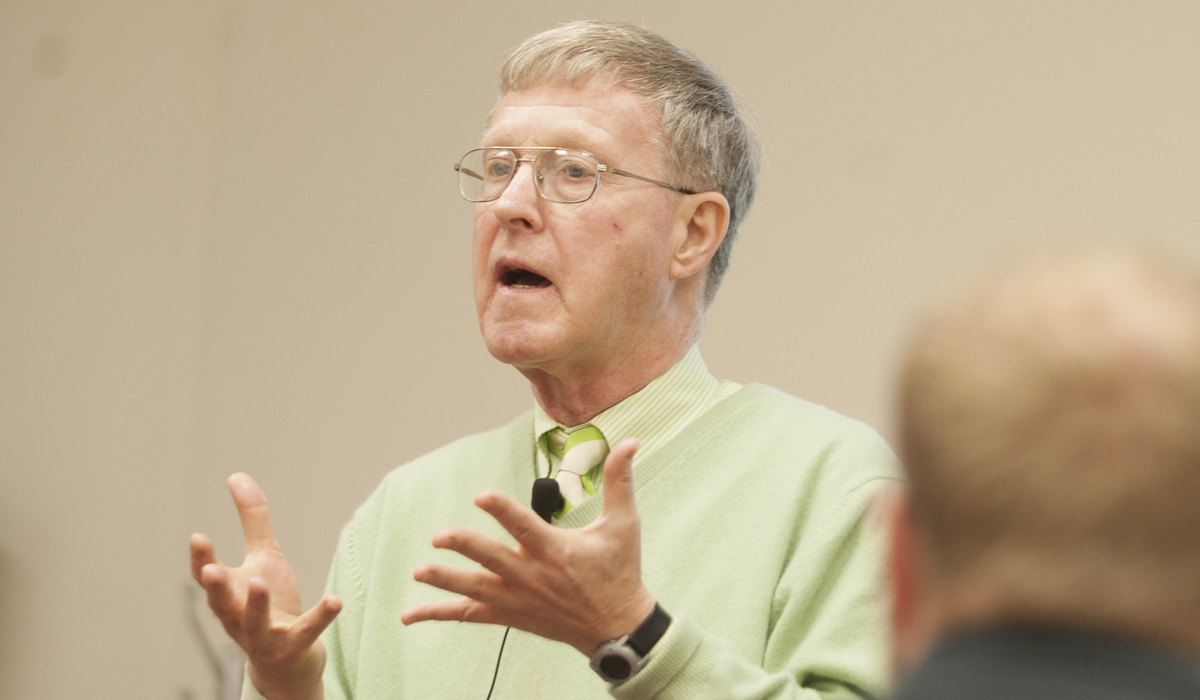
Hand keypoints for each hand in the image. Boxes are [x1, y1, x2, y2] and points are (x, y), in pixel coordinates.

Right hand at [190, 473, 341, 699]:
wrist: (288, 660)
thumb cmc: (271, 604)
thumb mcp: (263, 558)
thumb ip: (252, 520)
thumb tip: (236, 476)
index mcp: (230, 595)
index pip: (207, 578)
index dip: (200, 559)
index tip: (197, 536)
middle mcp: (239, 618)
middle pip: (222, 604)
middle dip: (216, 587)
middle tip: (210, 569)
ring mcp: (264, 636)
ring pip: (255, 624)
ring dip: (256, 605)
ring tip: (261, 582)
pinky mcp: (293, 647)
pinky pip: (306, 632)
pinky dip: (320, 617)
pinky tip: (335, 600)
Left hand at [401, 438, 655, 655]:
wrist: (616, 627)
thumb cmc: (620, 571)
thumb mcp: (624, 524)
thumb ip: (620, 481)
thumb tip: (631, 442)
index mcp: (555, 550)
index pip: (524, 527)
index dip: (502, 511)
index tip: (481, 497)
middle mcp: (533, 576)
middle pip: (493, 559)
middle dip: (465, 547)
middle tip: (439, 537)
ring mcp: (518, 599)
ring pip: (476, 589)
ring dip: (446, 580)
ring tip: (419, 571)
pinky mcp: (510, 615)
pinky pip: (470, 615)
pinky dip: (440, 613)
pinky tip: (410, 613)